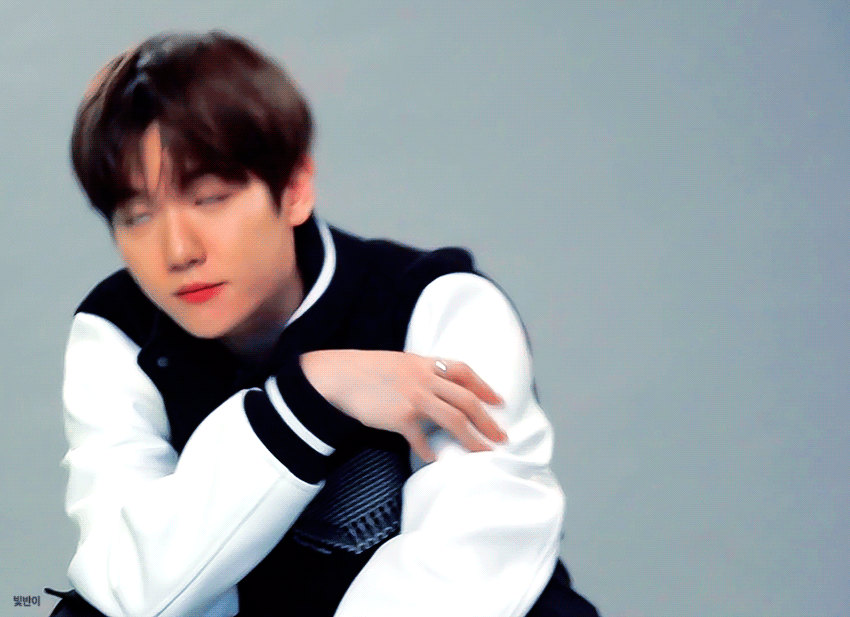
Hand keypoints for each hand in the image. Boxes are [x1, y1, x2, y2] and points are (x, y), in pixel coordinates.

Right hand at [299, 350, 506, 461]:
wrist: (337, 376)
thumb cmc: (364, 370)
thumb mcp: (398, 363)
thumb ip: (419, 374)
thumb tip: (435, 391)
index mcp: (425, 364)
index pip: (464, 372)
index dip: (484, 387)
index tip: (498, 401)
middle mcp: (425, 379)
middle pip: (467, 400)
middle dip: (488, 421)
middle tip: (501, 437)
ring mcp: (415, 398)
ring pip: (454, 420)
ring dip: (472, 439)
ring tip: (483, 453)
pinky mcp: (401, 417)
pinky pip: (421, 439)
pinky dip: (428, 451)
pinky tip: (433, 459)